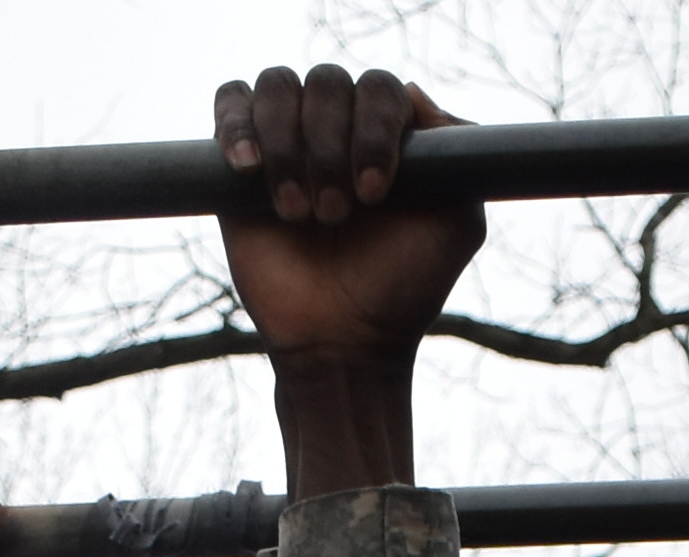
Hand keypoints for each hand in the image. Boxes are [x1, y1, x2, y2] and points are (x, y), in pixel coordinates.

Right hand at [219, 64, 476, 492]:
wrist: (343, 342)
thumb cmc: (402, 288)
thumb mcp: (457, 223)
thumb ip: (459, 153)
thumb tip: (412, 92)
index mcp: (387, 135)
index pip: (378, 88)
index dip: (375, 128)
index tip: (374, 192)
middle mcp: (336, 129)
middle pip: (327, 81)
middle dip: (331, 145)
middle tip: (336, 215)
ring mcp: (287, 142)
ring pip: (278, 86)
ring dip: (288, 145)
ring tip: (298, 213)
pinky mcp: (238, 166)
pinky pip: (229, 102)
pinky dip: (237, 125)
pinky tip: (250, 169)